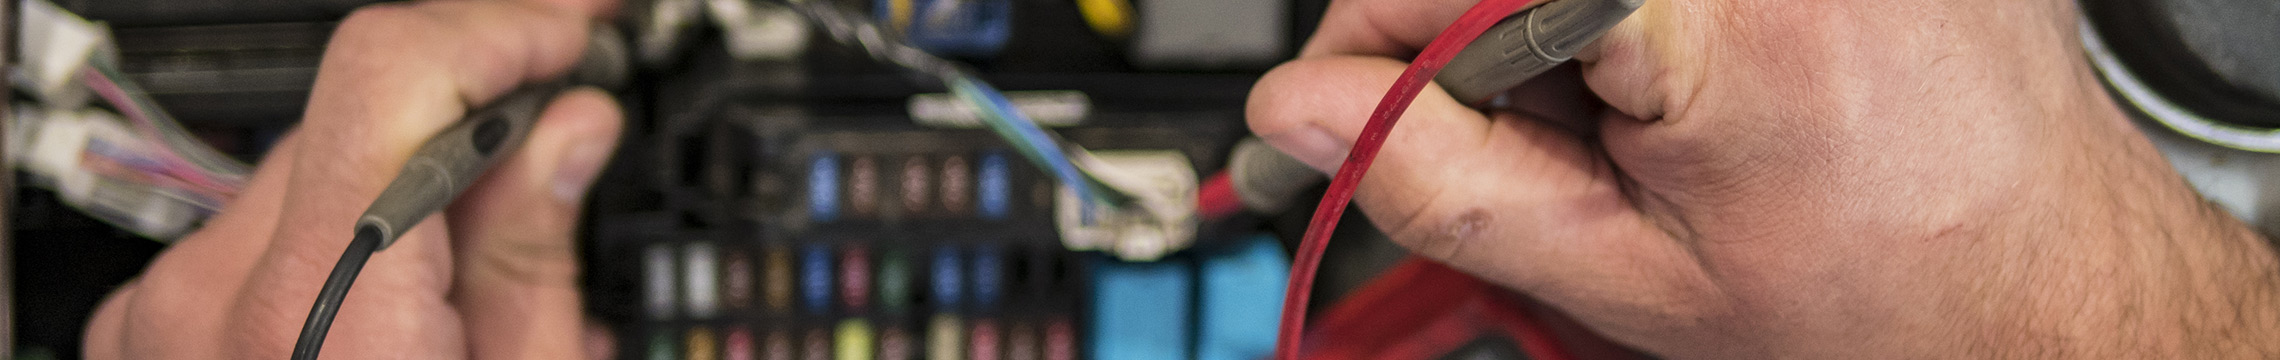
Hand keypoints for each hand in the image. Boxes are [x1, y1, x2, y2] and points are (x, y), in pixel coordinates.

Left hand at [83, 0, 623, 357]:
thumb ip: (534, 256)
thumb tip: (565, 131)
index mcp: (322, 315)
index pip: (392, 71)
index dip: (500, 32)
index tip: (567, 37)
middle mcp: (212, 295)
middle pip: (359, 118)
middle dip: (474, 112)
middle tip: (565, 122)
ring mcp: (164, 314)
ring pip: (312, 172)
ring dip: (405, 184)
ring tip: (481, 262)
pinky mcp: (150, 328)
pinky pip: (259, 235)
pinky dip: (341, 245)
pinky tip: (401, 304)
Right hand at [1248, 0, 2279, 356]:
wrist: (2056, 281)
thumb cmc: (1893, 296)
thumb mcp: (1630, 277)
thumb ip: (1448, 185)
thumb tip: (1309, 111)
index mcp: (1716, 8)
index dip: (1382, 50)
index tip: (1366, 109)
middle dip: (1484, 38)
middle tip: (1554, 136)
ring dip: (1565, 22)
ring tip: (1652, 109)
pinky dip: (1638, 10)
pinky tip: (1696, 68)